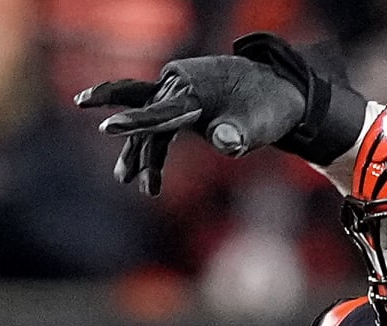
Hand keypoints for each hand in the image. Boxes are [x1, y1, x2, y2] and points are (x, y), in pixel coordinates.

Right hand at [75, 54, 305, 194]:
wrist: (277, 88)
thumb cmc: (266, 107)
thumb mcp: (258, 123)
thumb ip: (237, 133)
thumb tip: (225, 142)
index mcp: (194, 87)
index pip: (161, 110)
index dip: (137, 122)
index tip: (110, 127)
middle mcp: (179, 84)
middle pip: (141, 106)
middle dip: (127, 131)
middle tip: (109, 149)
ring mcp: (178, 91)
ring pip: (147, 119)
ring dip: (135, 149)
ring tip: (124, 179)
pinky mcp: (181, 101)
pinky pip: (156, 120)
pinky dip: (147, 142)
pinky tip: (139, 168)